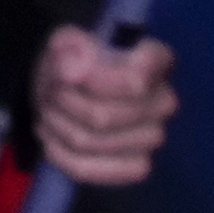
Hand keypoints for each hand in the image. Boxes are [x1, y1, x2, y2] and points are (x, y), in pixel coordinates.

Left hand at [31, 25, 177, 186]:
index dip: (93, 81)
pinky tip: (51, 136)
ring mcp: (154, 137)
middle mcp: (165, 101)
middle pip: (103, 116)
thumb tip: (71, 70)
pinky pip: (87, 168)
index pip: (134, 80)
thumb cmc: (77, 65)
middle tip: (50, 95)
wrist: (77, 94)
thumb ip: (68, 47)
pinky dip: (59, 154)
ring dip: (57, 127)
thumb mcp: (67, 44)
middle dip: (65, 106)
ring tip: (48, 112)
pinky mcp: (138, 167)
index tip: (66, 74)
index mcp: (158, 61)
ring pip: (90, 141)